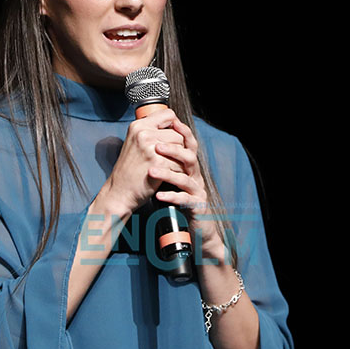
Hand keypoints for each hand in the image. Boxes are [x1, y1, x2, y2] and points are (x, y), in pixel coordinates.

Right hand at [97, 108, 185, 216]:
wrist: (119, 191)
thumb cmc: (129, 170)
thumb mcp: (135, 143)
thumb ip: (151, 132)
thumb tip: (175, 125)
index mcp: (138, 126)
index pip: (168, 114)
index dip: (175, 126)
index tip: (174, 137)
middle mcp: (144, 133)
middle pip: (178, 133)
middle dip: (179, 146)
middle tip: (172, 157)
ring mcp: (151, 148)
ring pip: (181, 147)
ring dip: (181, 159)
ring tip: (172, 166)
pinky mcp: (158, 163)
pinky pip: (180, 163)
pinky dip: (179, 171)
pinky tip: (171, 174)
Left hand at [150, 117, 229, 265]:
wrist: (198, 225)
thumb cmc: (182, 200)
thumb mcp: (174, 179)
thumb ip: (168, 164)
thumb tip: (151, 145)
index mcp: (191, 168)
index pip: (189, 145)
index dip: (182, 133)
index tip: (170, 123)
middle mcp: (197, 177)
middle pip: (190, 158)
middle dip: (173, 150)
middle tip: (156, 146)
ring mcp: (198, 192)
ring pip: (186, 179)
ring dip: (168, 174)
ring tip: (151, 171)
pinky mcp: (197, 206)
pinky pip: (185, 200)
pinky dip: (172, 197)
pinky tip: (159, 195)